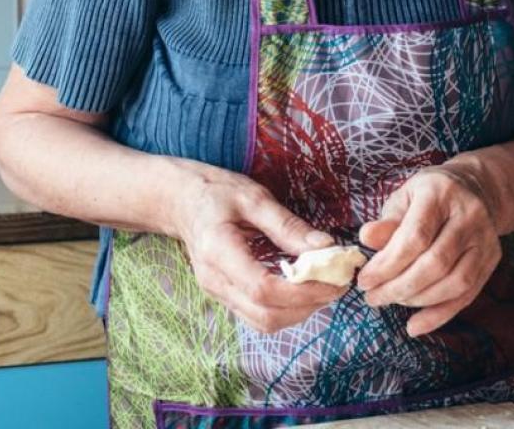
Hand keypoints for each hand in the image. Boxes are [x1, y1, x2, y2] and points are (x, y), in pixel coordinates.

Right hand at [168, 168, 346, 333]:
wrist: (178, 202)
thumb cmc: (213, 191)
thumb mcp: (252, 197)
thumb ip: (287, 225)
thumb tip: (326, 248)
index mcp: (217, 251)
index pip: (263, 290)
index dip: (304, 291)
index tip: (334, 278)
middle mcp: (214, 281)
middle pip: (266, 316)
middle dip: (308, 305)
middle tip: (336, 284)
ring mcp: (217, 293)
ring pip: (264, 322)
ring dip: (299, 311)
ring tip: (322, 286)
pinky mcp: (225, 296)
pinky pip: (259, 316)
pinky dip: (286, 309)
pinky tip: (301, 287)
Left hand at [356, 166, 501, 337]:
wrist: (474, 189)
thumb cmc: (428, 196)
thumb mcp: (404, 198)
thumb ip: (387, 222)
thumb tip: (366, 238)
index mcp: (440, 194)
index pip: (415, 237)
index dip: (388, 263)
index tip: (364, 280)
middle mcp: (469, 217)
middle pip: (436, 263)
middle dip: (399, 286)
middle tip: (372, 297)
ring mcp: (485, 240)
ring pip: (455, 283)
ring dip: (418, 301)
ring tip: (389, 302)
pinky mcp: (491, 260)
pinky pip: (468, 295)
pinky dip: (440, 315)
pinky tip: (415, 325)